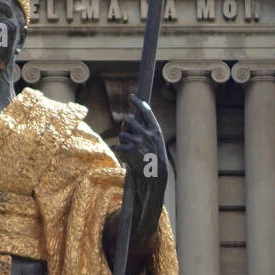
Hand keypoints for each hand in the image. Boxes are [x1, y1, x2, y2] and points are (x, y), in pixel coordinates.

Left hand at [118, 94, 167, 236]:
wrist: (154, 177)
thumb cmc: (155, 161)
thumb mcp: (155, 144)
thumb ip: (145, 131)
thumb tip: (128, 121)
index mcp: (156, 130)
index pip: (146, 111)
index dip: (137, 102)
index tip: (131, 97)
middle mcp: (147, 133)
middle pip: (130, 121)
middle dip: (127, 128)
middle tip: (131, 139)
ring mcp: (137, 141)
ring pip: (123, 134)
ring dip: (124, 142)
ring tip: (133, 154)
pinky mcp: (128, 149)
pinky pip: (119, 146)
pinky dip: (122, 152)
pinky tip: (130, 159)